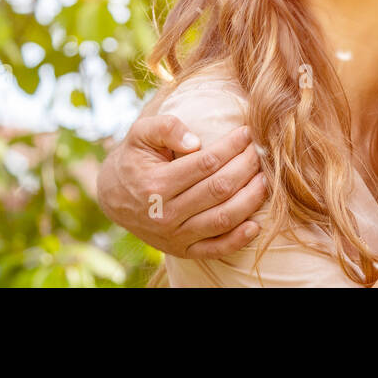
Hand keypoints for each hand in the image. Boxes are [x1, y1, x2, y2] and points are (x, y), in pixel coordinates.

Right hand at [96, 110, 267, 258]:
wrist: (113, 196)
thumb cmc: (134, 158)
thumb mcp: (140, 134)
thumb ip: (166, 128)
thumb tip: (196, 141)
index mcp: (156, 184)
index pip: (206, 163)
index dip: (232, 146)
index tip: (247, 133)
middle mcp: (165, 214)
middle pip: (219, 189)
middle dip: (246, 167)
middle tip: (259, 152)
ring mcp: (174, 236)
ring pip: (223, 218)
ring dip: (250, 199)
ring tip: (264, 179)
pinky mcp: (182, 250)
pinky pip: (216, 249)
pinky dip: (239, 239)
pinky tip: (256, 223)